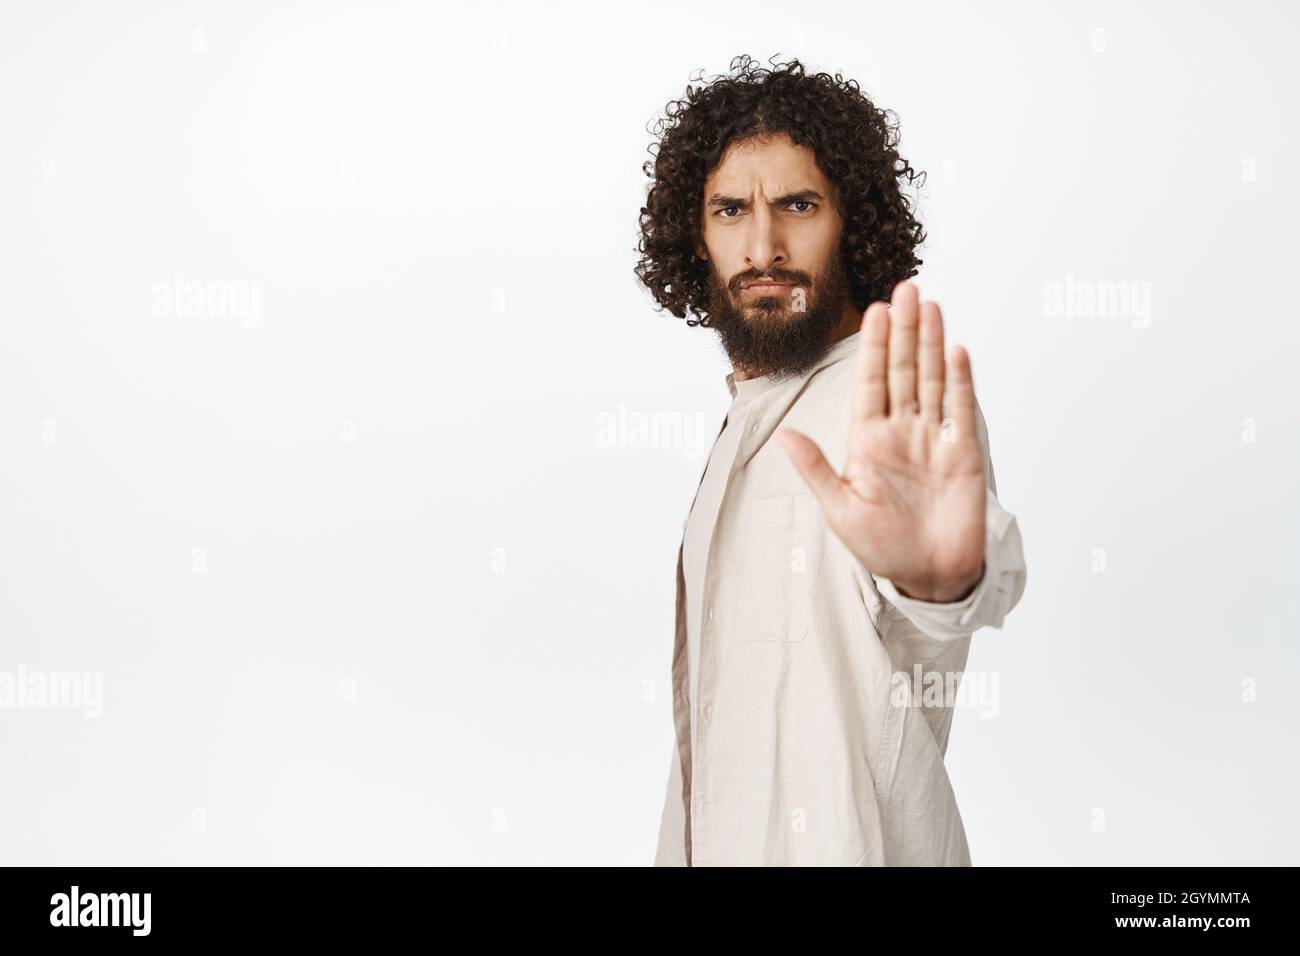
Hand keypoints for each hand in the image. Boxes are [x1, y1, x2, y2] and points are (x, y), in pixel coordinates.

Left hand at [776, 280, 985, 602]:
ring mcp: (933, 438)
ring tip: (930, 305)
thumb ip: (815, 469)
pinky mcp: (963, 452)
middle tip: (905, 288)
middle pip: (902, 370)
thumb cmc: (881, 547)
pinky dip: (961, 380)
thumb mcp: (839, 509)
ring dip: (932, 343)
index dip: (873, 346)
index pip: (869, 382)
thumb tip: (782, 436)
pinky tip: (957, 351)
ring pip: (932, 380)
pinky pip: (961, 409)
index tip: (873, 311)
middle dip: (903, 330)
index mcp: (868, 439)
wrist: (928, 576)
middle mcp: (901, 431)